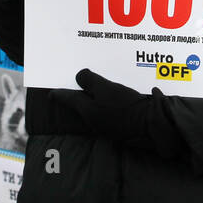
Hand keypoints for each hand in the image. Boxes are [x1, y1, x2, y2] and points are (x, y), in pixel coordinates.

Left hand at [47, 69, 184, 158]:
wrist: (151, 125)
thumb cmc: (126, 106)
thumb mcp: (106, 88)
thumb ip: (90, 81)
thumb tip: (80, 77)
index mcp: (87, 110)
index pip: (69, 99)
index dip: (59, 94)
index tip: (51, 93)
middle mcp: (94, 120)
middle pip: (81, 105)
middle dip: (77, 95)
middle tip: (74, 86)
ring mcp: (107, 125)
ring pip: (95, 108)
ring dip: (93, 98)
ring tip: (94, 87)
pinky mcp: (120, 125)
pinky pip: (107, 111)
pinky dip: (106, 102)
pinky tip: (113, 95)